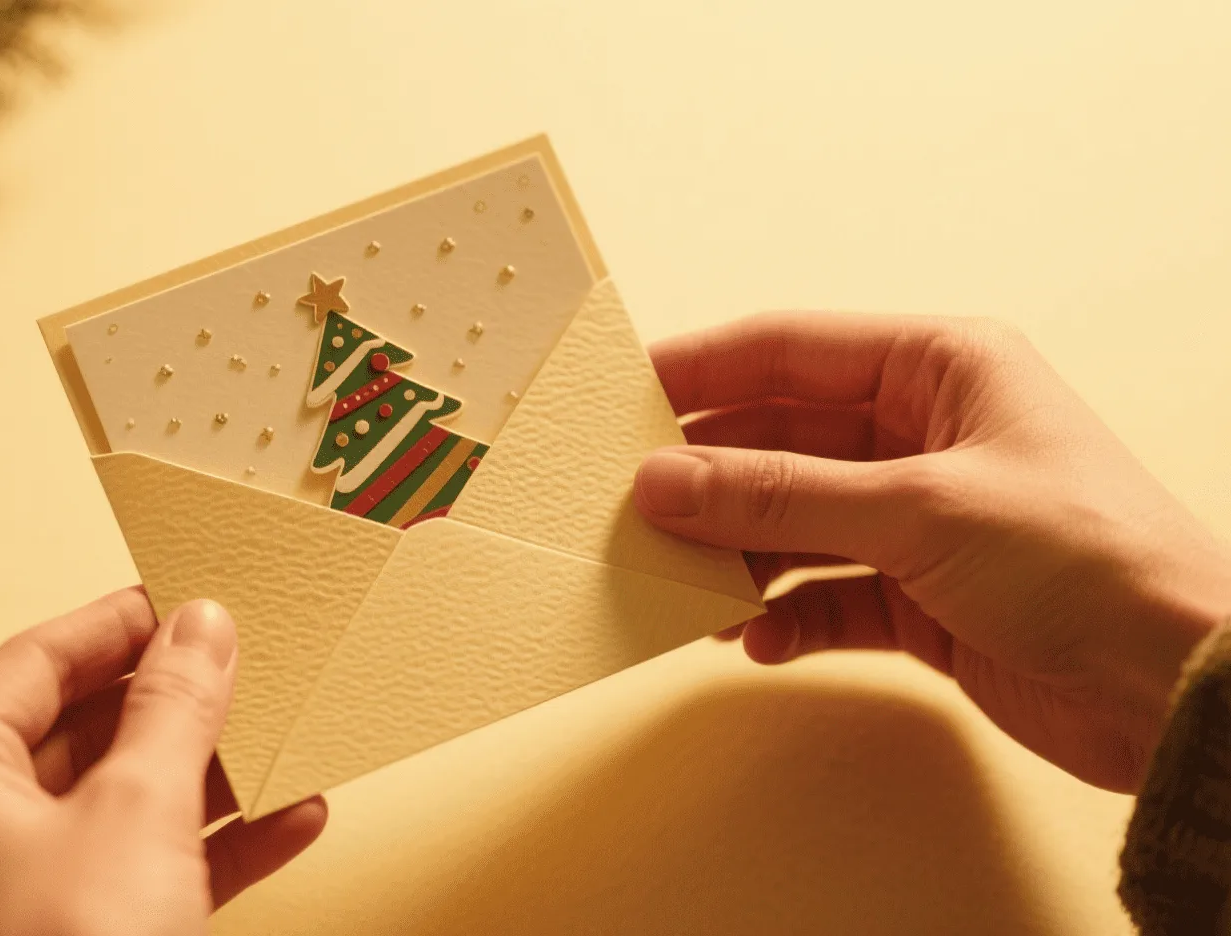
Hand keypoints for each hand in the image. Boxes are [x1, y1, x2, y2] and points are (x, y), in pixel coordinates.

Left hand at [0, 590, 326, 935]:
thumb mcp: (138, 812)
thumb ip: (174, 707)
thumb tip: (198, 632)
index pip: (33, 662)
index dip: (120, 623)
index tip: (185, 598)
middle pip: (74, 733)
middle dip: (172, 703)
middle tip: (240, 665)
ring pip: (111, 806)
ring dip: (203, 775)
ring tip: (276, 736)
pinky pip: (131, 872)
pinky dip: (205, 848)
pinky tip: (285, 823)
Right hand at [634, 313, 1230, 791]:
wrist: (1178, 687)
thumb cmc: (1089, 560)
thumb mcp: (918, 510)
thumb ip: (780, 496)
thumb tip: (664, 479)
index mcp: (938, 369)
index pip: (788, 352)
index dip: (700, 371)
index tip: (619, 398)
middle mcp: (923, 435)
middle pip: (779, 440)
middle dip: (707, 476)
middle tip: (626, 504)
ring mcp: (918, 519)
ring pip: (792, 522)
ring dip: (735, 554)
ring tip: (674, 581)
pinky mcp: (921, 598)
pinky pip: (823, 595)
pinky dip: (783, 616)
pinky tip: (753, 637)